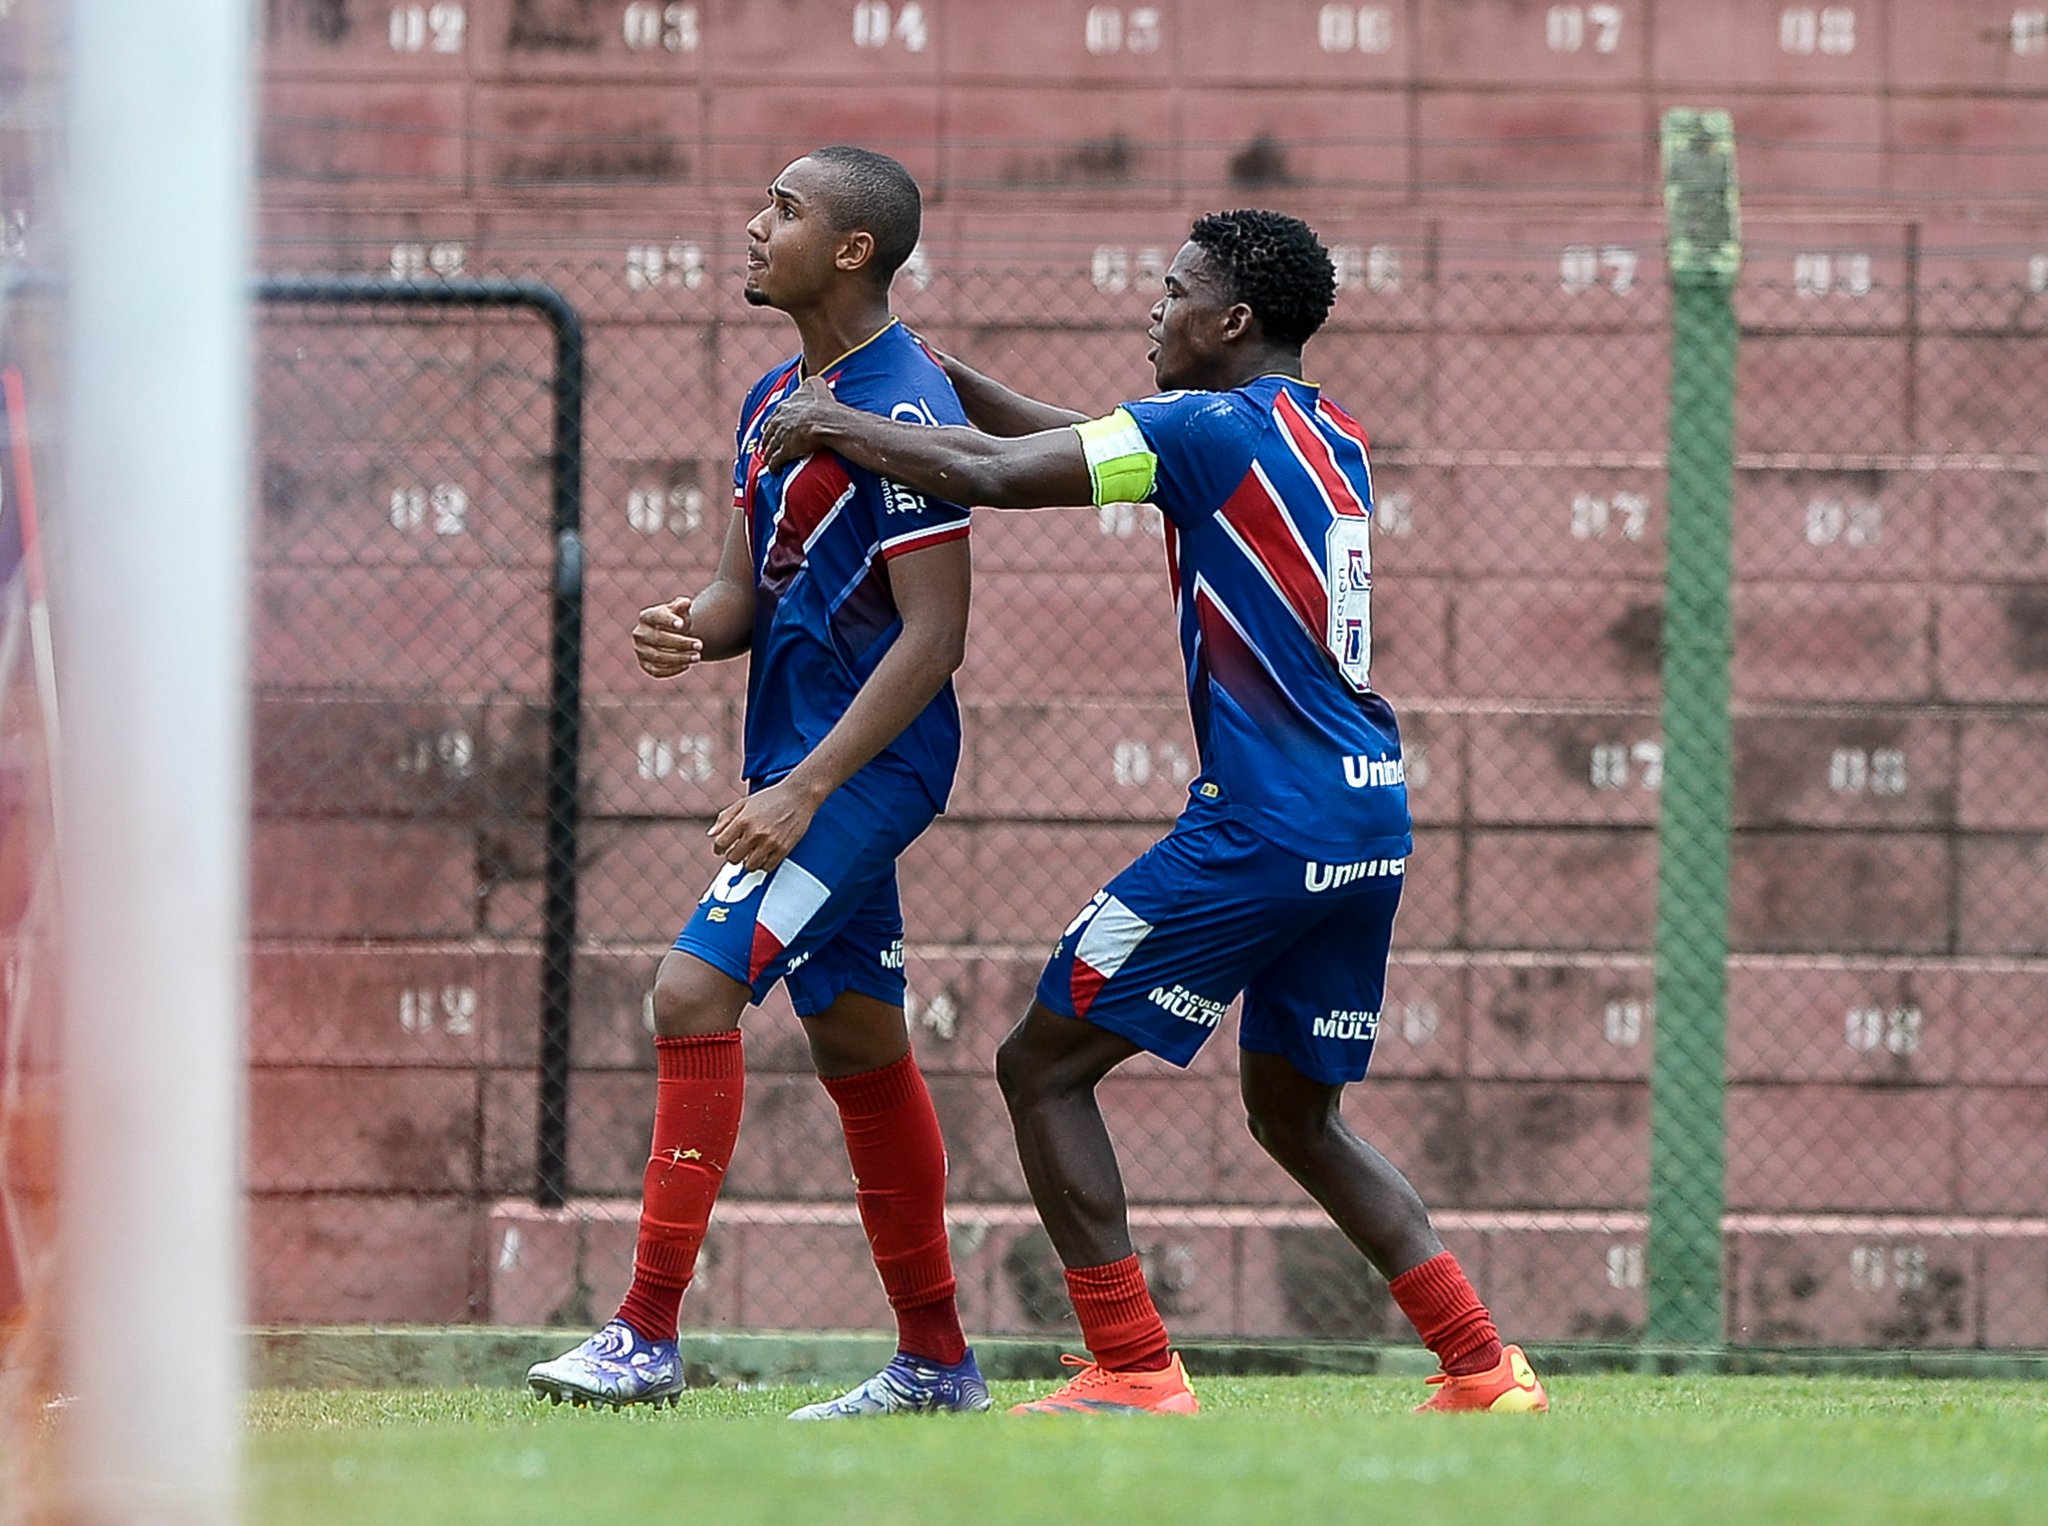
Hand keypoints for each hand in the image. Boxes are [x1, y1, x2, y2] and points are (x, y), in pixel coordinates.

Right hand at [632, 595, 701, 678]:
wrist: (672, 636)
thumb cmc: (677, 621)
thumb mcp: (680, 611)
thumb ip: (682, 605)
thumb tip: (686, 602)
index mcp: (646, 616)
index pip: (655, 617)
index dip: (667, 621)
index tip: (681, 624)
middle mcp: (640, 634)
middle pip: (659, 639)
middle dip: (681, 643)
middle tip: (700, 645)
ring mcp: (641, 651)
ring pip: (658, 657)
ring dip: (679, 658)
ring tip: (697, 657)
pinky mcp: (645, 665)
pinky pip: (657, 671)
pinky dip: (672, 670)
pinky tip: (686, 665)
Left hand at [708, 777, 823, 873]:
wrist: (798, 795)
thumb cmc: (771, 798)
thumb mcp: (744, 803)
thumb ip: (725, 818)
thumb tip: (711, 834)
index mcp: (743, 820)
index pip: (721, 844)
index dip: (718, 849)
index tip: (722, 849)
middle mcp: (755, 833)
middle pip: (733, 858)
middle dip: (733, 856)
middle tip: (738, 851)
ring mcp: (770, 842)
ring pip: (749, 866)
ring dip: (747, 862)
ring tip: (751, 855)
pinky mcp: (783, 849)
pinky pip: (767, 867)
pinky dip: (763, 864)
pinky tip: (764, 856)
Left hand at [759, 376, 839, 470]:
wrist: (824, 421)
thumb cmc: (822, 404)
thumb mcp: (816, 385)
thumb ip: (811, 381)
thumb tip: (811, 379)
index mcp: (784, 408)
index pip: (774, 417)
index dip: (774, 423)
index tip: (772, 428)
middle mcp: (778, 422)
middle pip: (768, 433)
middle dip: (767, 439)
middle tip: (766, 445)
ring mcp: (780, 437)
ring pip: (769, 448)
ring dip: (768, 454)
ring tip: (768, 459)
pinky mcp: (784, 451)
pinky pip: (775, 461)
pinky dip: (773, 467)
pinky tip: (774, 471)